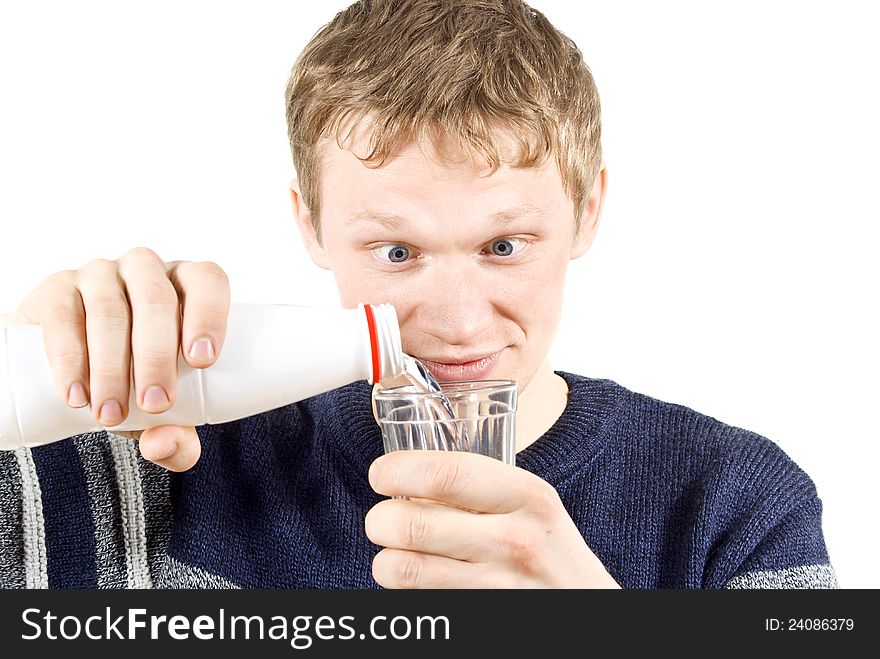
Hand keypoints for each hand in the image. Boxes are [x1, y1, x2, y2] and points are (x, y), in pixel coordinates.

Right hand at [13, 246, 230, 470]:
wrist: (76, 375)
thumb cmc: (137, 383)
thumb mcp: (165, 413)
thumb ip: (177, 438)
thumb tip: (164, 444)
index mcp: (186, 286)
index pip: (207, 281)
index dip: (209, 314)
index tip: (202, 360)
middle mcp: (145, 271)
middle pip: (157, 300)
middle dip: (157, 357)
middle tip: (156, 405)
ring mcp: (99, 275)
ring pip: (110, 310)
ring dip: (112, 366)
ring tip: (111, 414)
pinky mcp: (56, 289)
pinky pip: (63, 316)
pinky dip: (70, 358)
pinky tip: (76, 393)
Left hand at [365, 450, 620, 587]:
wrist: (587, 609)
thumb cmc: (551, 552)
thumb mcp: (535, 506)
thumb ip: (484, 486)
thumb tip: (408, 472)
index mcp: (529, 497)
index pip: (447, 474)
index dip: (400, 471)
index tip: (380, 474)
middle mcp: (517, 541)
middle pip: (414, 523)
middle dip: (380, 520)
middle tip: (380, 520)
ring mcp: (501, 588)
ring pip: (405, 569)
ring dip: (385, 561)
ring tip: (391, 555)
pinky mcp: (482, 619)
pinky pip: (420, 601)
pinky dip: (406, 592)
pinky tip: (419, 584)